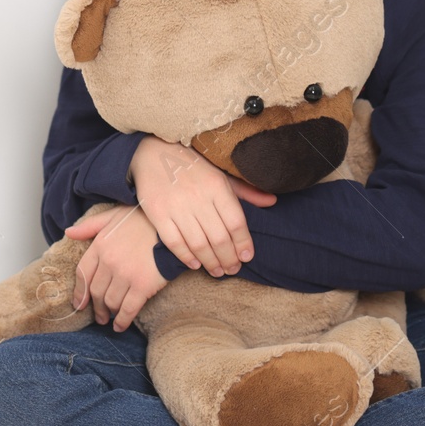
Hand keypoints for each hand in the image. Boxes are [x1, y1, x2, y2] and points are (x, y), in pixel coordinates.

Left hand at [67, 205, 166, 331]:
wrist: (172, 227)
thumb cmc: (143, 220)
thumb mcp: (113, 216)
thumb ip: (90, 226)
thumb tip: (69, 232)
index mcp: (100, 245)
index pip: (83, 274)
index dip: (80, 292)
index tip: (80, 304)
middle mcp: (109, 262)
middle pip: (96, 291)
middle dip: (96, 307)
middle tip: (100, 315)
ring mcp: (125, 275)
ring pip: (111, 302)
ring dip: (109, 313)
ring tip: (111, 318)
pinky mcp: (143, 286)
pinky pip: (128, 309)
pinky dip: (122, 321)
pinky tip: (120, 326)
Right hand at [127, 134, 275, 275]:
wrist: (152, 153)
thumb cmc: (192, 167)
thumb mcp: (221, 175)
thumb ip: (246, 191)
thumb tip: (272, 202)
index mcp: (217, 186)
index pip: (236, 222)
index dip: (243, 243)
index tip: (247, 257)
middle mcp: (198, 197)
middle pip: (219, 238)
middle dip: (228, 259)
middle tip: (232, 269)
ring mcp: (177, 206)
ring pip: (198, 244)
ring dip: (210, 262)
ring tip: (217, 271)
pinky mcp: (158, 214)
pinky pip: (174, 242)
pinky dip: (186, 257)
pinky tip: (195, 264)